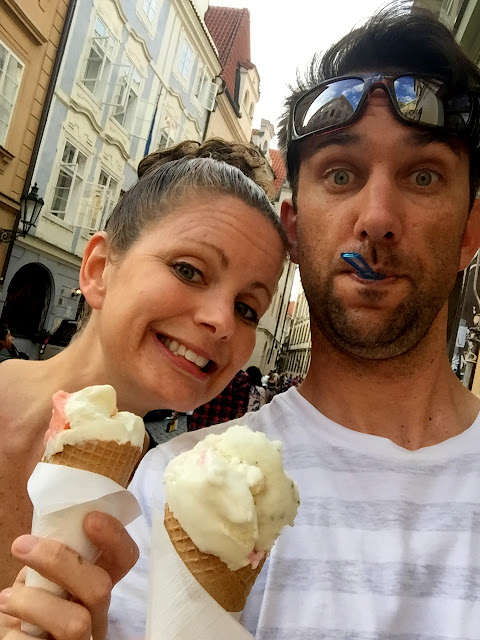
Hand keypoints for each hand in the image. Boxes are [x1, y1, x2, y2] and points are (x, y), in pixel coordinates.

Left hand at [0, 511, 138, 639]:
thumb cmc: (31, 608)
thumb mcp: (45, 580)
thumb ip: (55, 561)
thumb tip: (48, 529)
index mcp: (97, 589)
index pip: (124, 559)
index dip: (115, 538)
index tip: (90, 518)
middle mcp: (97, 617)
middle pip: (101, 588)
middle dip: (60, 561)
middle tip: (21, 545)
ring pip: (76, 623)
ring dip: (35, 603)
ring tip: (7, 598)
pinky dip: (16, 633)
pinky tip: (9, 628)